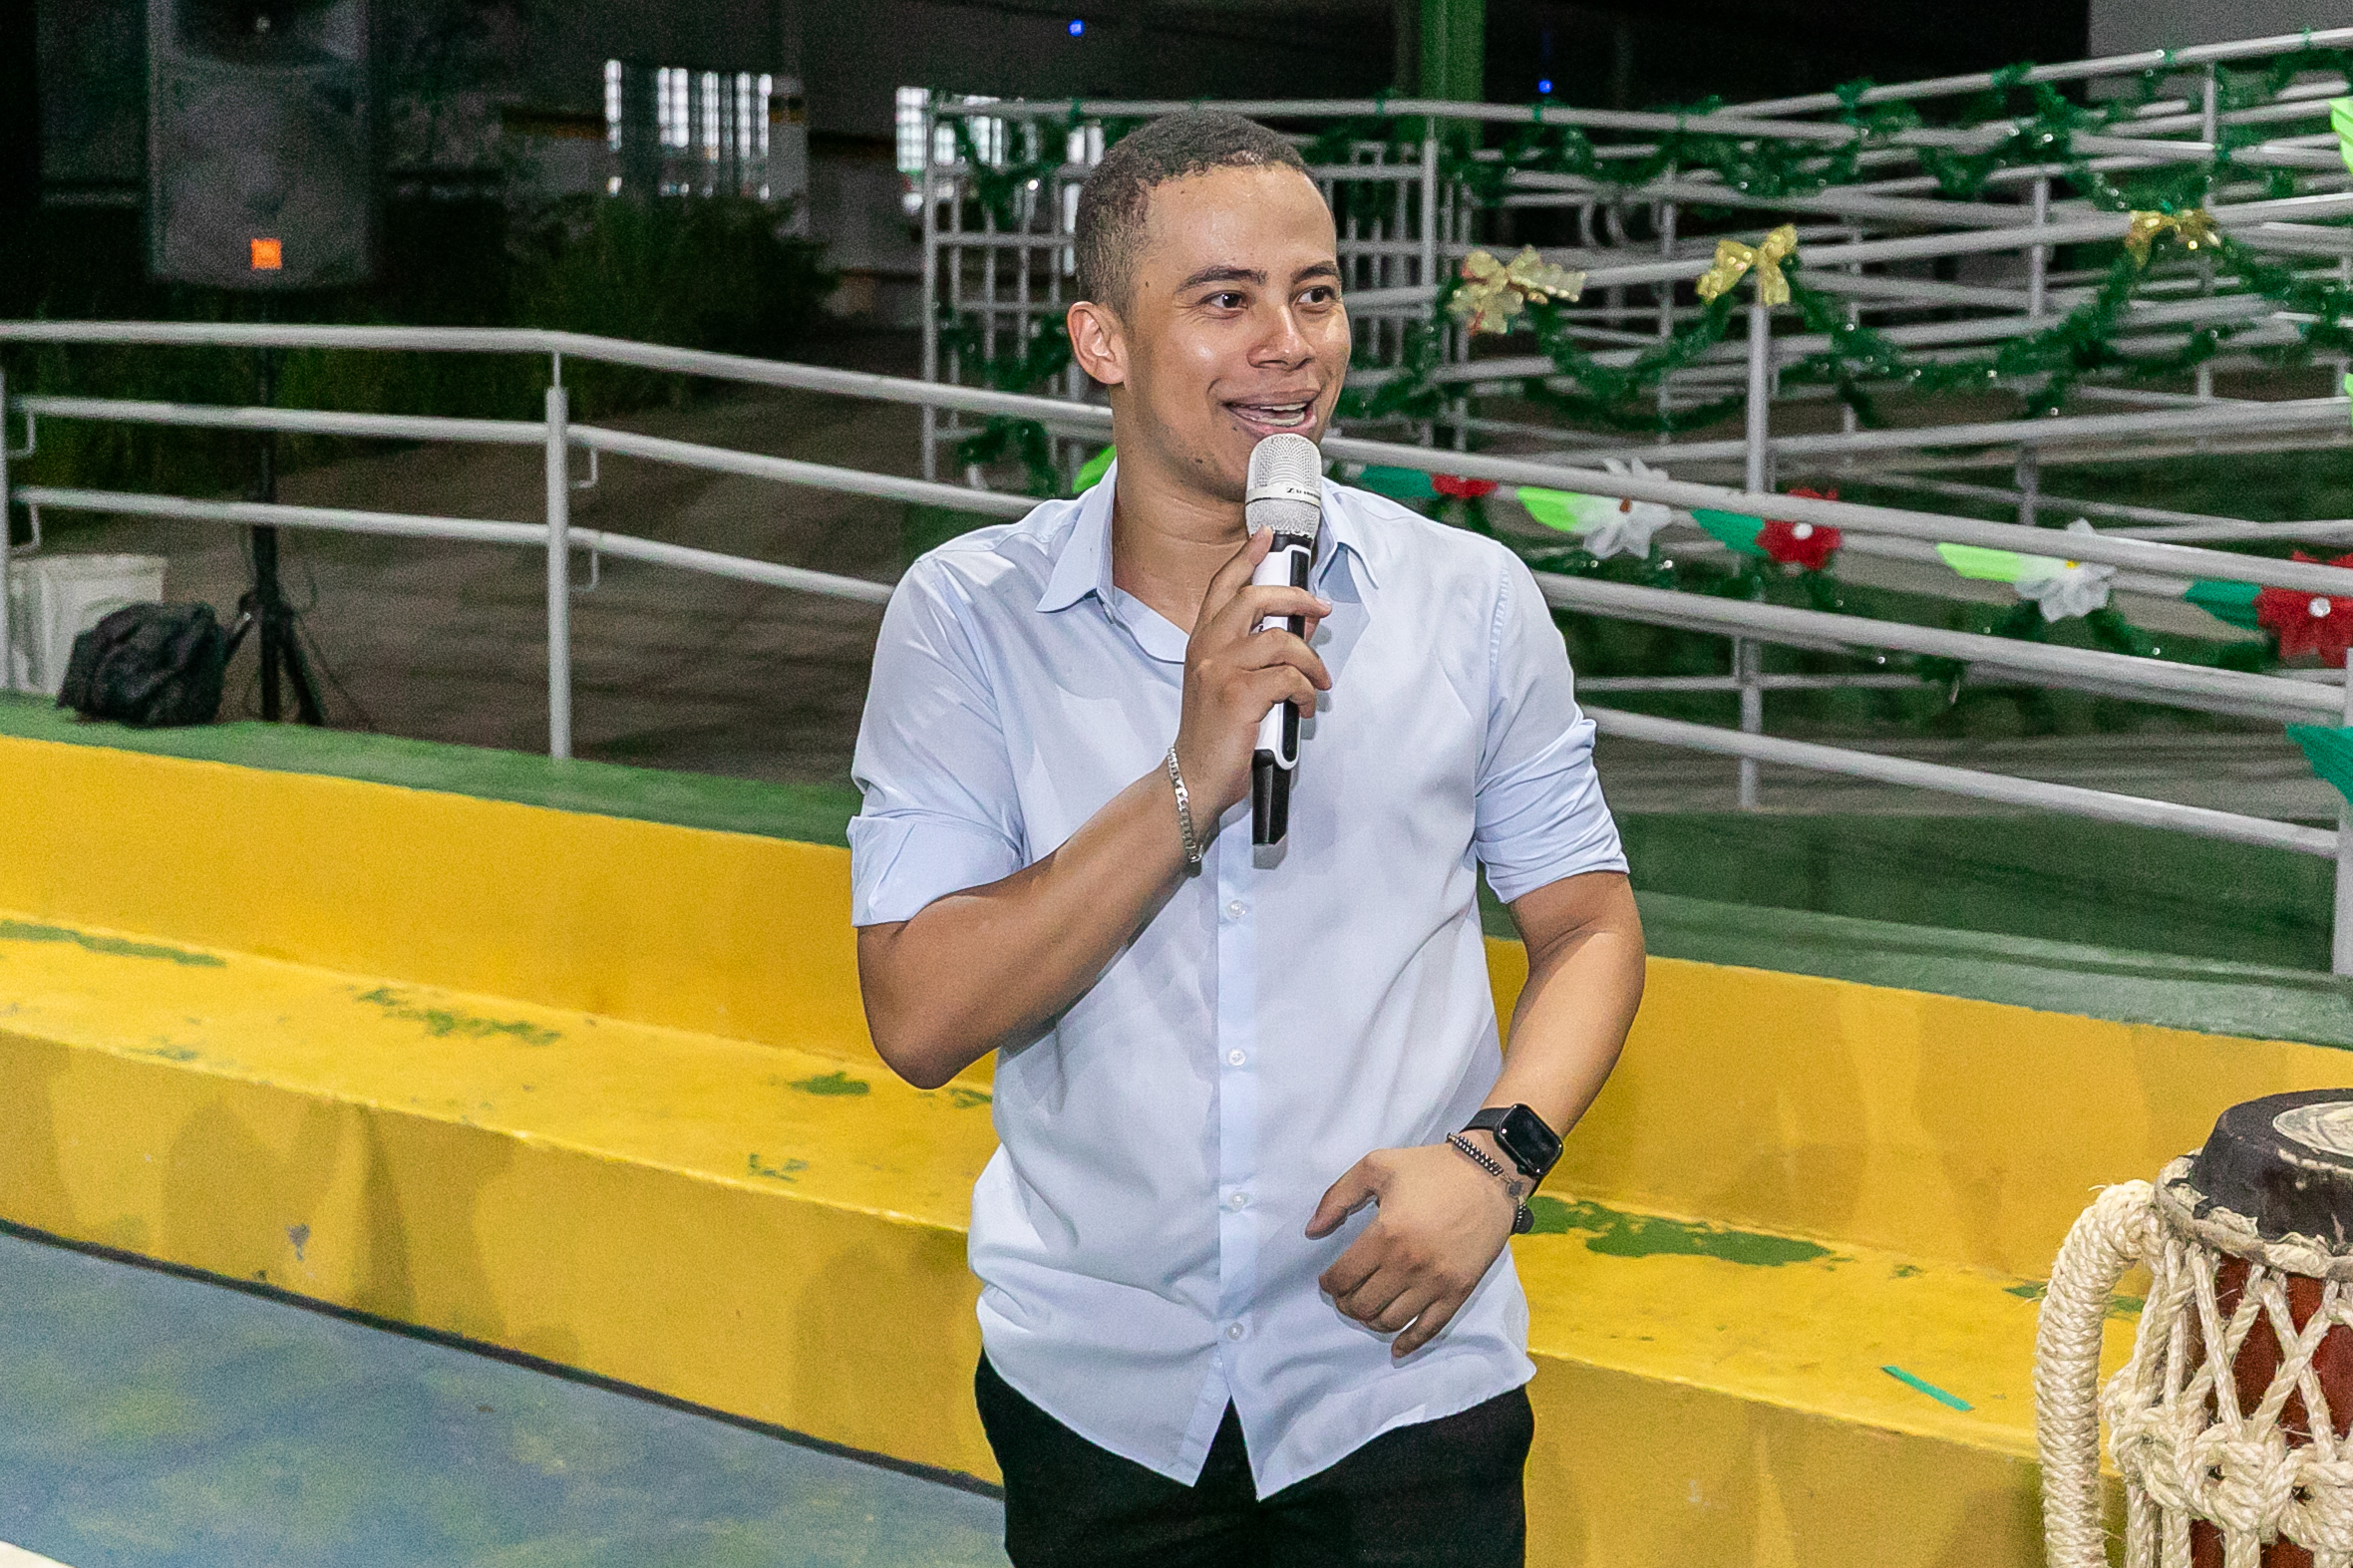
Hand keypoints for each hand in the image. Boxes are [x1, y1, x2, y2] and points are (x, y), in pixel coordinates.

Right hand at [1173, 529, 1331, 820]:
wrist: (1194, 777)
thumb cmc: (1216, 733)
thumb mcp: (1231, 682)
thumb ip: (1259, 651)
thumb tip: (1302, 623)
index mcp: (1202, 642)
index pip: (1223, 587)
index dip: (1246, 557)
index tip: (1267, 537)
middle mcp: (1207, 649)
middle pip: (1255, 598)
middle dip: (1296, 597)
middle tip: (1322, 609)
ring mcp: (1220, 670)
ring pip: (1281, 640)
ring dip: (1311, 661)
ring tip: (1319, 682)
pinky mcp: (1238, 695)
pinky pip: (1289, 677)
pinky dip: (1307, 692)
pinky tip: (1304, 708)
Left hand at [1308, 1142, 1519, 1358]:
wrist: (1488, 1176)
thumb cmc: (1429, 1169)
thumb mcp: (1376, 1166)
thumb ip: (1337, 1196)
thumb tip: (1312, 1230)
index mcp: (1386, 1235)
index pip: (1343, 1277)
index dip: (1329, 1283)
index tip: (1328, 1280)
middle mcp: (1408, 1265)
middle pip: (1363, 1304)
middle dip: (1346, 1303)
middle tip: (1346, 1295)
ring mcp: (1435, 1282)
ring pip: (1390, 1321)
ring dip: (1370, 1320)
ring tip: (1367, 1308)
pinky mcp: (1458, 1291)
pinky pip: (1429, 1329)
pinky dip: (1408, 1343)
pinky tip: (1395, 1347)